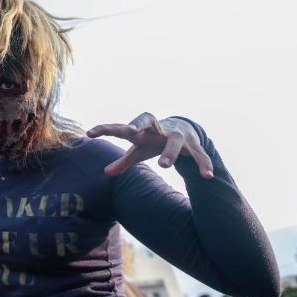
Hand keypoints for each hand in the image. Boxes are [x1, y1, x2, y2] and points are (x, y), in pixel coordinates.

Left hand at [87, 112, 213, 178]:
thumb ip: (123, 162)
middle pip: (147, 120)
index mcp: (142, 129)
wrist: (185, 127)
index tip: (89, 133)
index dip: (106, 129)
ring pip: (174, 140)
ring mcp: (177, 135)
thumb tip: (105, 172)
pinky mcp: (193, 144)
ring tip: (163, 166)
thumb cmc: (154, 140)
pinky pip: (199, 154)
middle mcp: (158, 128)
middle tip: (130, 131)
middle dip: (138, 123)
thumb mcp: (139, 151)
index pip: (121, 127)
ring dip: (169, 152)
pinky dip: (203, 164)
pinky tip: (207, 176)